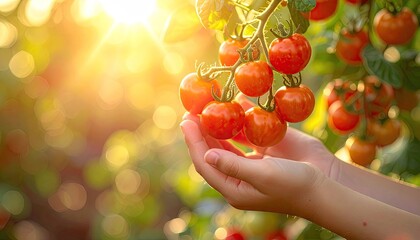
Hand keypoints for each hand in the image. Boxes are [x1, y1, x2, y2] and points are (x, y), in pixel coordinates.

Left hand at [180, 114, 328, 215]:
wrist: (325, 185)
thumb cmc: (293, 185)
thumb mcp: (262, 176)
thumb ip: (233, 165)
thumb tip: (206, 155)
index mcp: (234, 188)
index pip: (205, 163)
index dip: (193, 142)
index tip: (186, 121)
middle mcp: (238, 176)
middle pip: (212, 152)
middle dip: (200, 132)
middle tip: (192, 110)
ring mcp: (251, 163)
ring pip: (226, 144)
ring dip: (215, 128)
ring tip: (206, 108)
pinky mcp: (264, 152)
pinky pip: (245, 136)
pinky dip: (237, 123)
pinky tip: (231, 108)